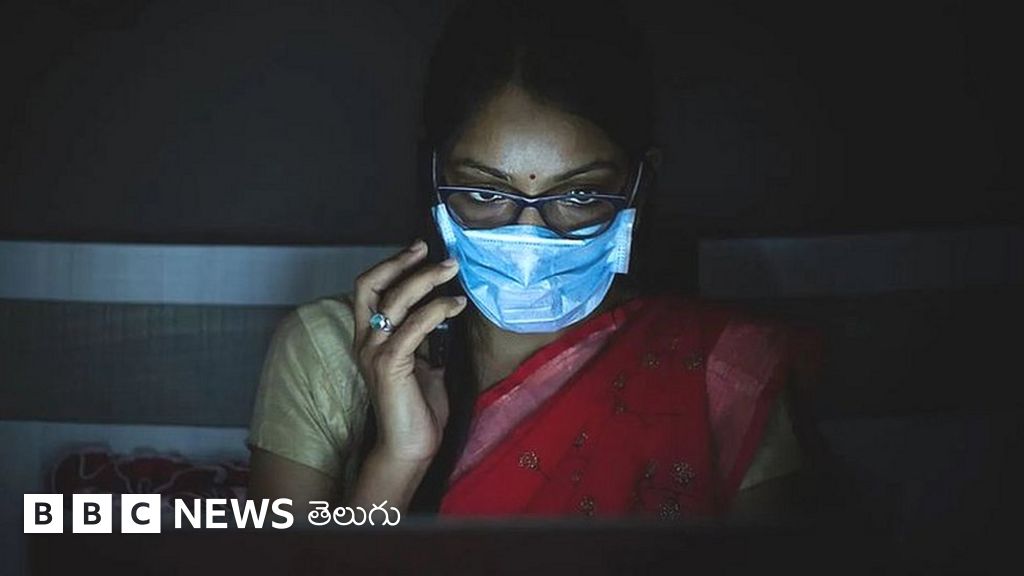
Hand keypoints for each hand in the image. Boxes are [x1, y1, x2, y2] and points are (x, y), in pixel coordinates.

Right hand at [353, 239, 466, 464]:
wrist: (410, 447)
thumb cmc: (418, 409)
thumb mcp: (424, 364)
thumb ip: (426, 338)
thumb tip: (446, 311)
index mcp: (370, 338)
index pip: (369, 288)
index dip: (391, 264)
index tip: (419, 248)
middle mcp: (366, 341)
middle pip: (371, 285)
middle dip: (401, 262)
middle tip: (432, 250)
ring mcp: (374, 352)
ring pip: (395, 300)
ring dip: (426, 279)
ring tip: (451, 269)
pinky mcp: (389, 365)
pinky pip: (414, 327)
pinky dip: (436, 310)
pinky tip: (456, 305)